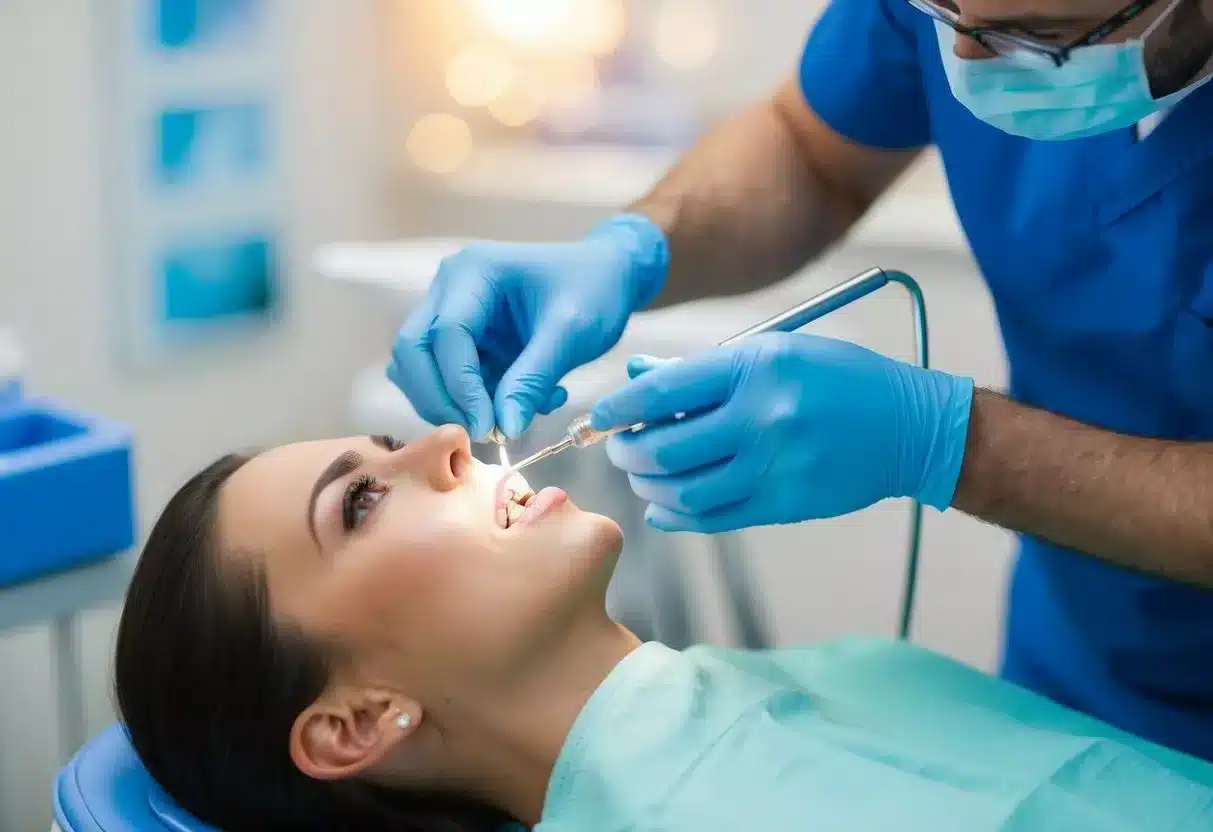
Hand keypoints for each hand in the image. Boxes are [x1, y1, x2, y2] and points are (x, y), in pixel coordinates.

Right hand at [388, 214, 667, 439]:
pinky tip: (519, 403)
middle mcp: (449, 289)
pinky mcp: (461, 340)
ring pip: (418, 369)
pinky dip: (472, 402)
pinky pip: (445, 379)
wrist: (607, 277)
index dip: (460, 386)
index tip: (486, 427)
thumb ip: (533, 379)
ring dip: (451, 404)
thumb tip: (505, 429)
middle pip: (414, 352)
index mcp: (473, 272)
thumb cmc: (594, 291)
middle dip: (441, 399)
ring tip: (506, 420)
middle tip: (482, 433)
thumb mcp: (571, 333)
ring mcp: (449, 313)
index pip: (446, 335)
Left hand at [589, 333, 973, 532]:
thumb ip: (701, 369)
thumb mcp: (773, 352)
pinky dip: (676, 514)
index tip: (602, 414)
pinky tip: (663, 505)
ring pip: (681, 490)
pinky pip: (711, 518)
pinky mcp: (783, 505)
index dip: (619, 406)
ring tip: (643, 474)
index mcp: (756, 370)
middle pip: (663, 448)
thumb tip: (638, 376)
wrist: (907, 427)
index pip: (662, 392)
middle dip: (627, 450)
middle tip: (622, 446)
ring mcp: (773, 468)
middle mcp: (761, 420)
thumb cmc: (837, 379)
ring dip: (648, 486)